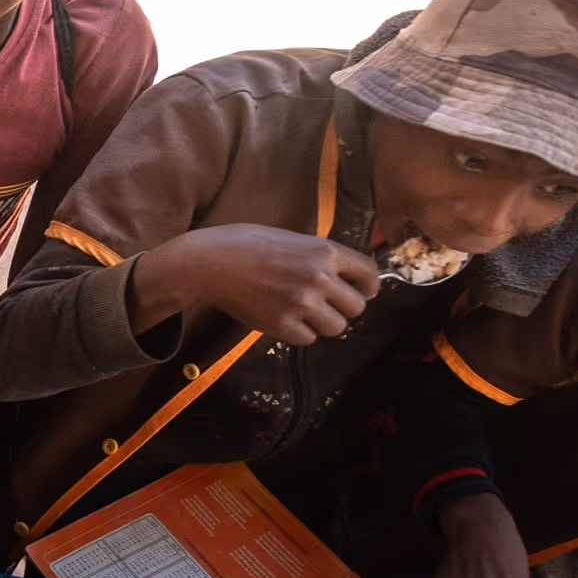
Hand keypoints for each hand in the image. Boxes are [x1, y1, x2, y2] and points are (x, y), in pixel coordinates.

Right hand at [129, 225, 376, 346]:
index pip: (370, 274)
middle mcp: (319, 278)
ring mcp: (300, 303)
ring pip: (336, 326)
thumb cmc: (244, 244)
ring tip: (306, 314)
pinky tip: (286, 320)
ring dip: (324, 323)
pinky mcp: (281, 324)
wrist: (208, 263)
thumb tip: (344, 275)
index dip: (369, 286)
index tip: (362, 291)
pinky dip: (301, 333)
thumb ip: (320, 256)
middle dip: (344, 307)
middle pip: (357, 306)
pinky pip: (308, 338)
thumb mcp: (292, 239)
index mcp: (326, 252)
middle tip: (327, 304)